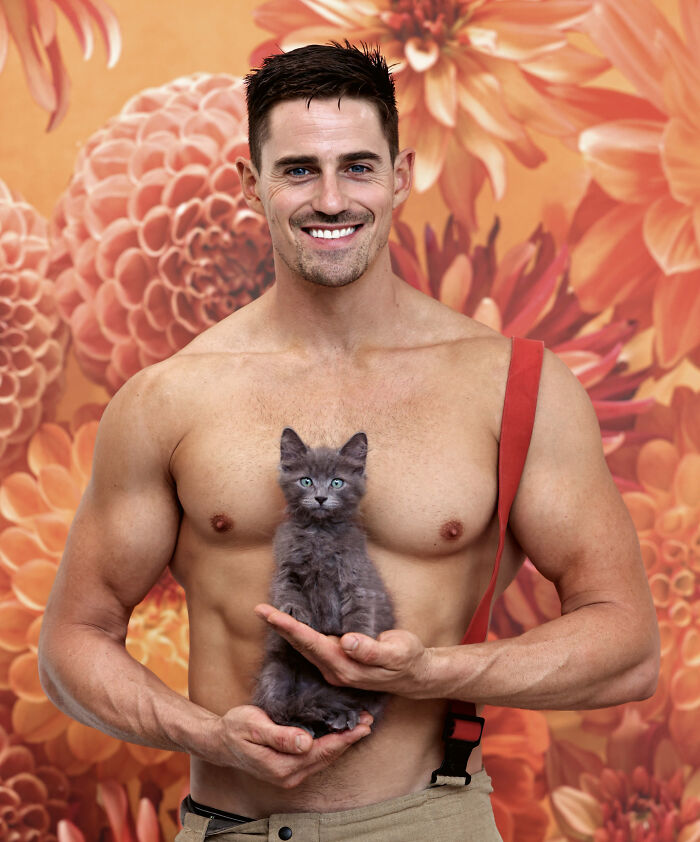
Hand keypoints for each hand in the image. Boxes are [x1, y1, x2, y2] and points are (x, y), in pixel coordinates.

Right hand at [208, 705, 372, 788]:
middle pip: (327, 757)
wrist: (219, 742)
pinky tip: (339, 734)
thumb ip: (280, 736)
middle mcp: (289, 775)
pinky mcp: (289, 770)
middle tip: (368, 721)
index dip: (344, 738)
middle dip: (349, 739)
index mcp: (282, 766)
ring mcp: (289, 775)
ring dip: (343, 743)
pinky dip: (331, 745)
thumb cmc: (235, 729)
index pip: (322, 751)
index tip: (361, 724)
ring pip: (324, 759)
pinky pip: (316, 758)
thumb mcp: (254, 726)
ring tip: (360, 726)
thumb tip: (305, 742)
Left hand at [254, 604, 433, 698]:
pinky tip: (291, 628)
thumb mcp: (396, 652)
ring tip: (269, 615)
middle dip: (280, 628)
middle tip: (259, 609)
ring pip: (306, 649)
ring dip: (287, 632)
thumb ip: (371, 650)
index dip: (291, 629)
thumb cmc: (408, 659)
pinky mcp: (339, 664)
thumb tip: (347, 641)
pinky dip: (300, 637)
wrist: (415, 675)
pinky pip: (314, 650)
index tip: (271, 615)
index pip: (312, 644)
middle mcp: (336, 671)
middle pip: (302, 647)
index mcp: (346, 667)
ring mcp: (336, 670)